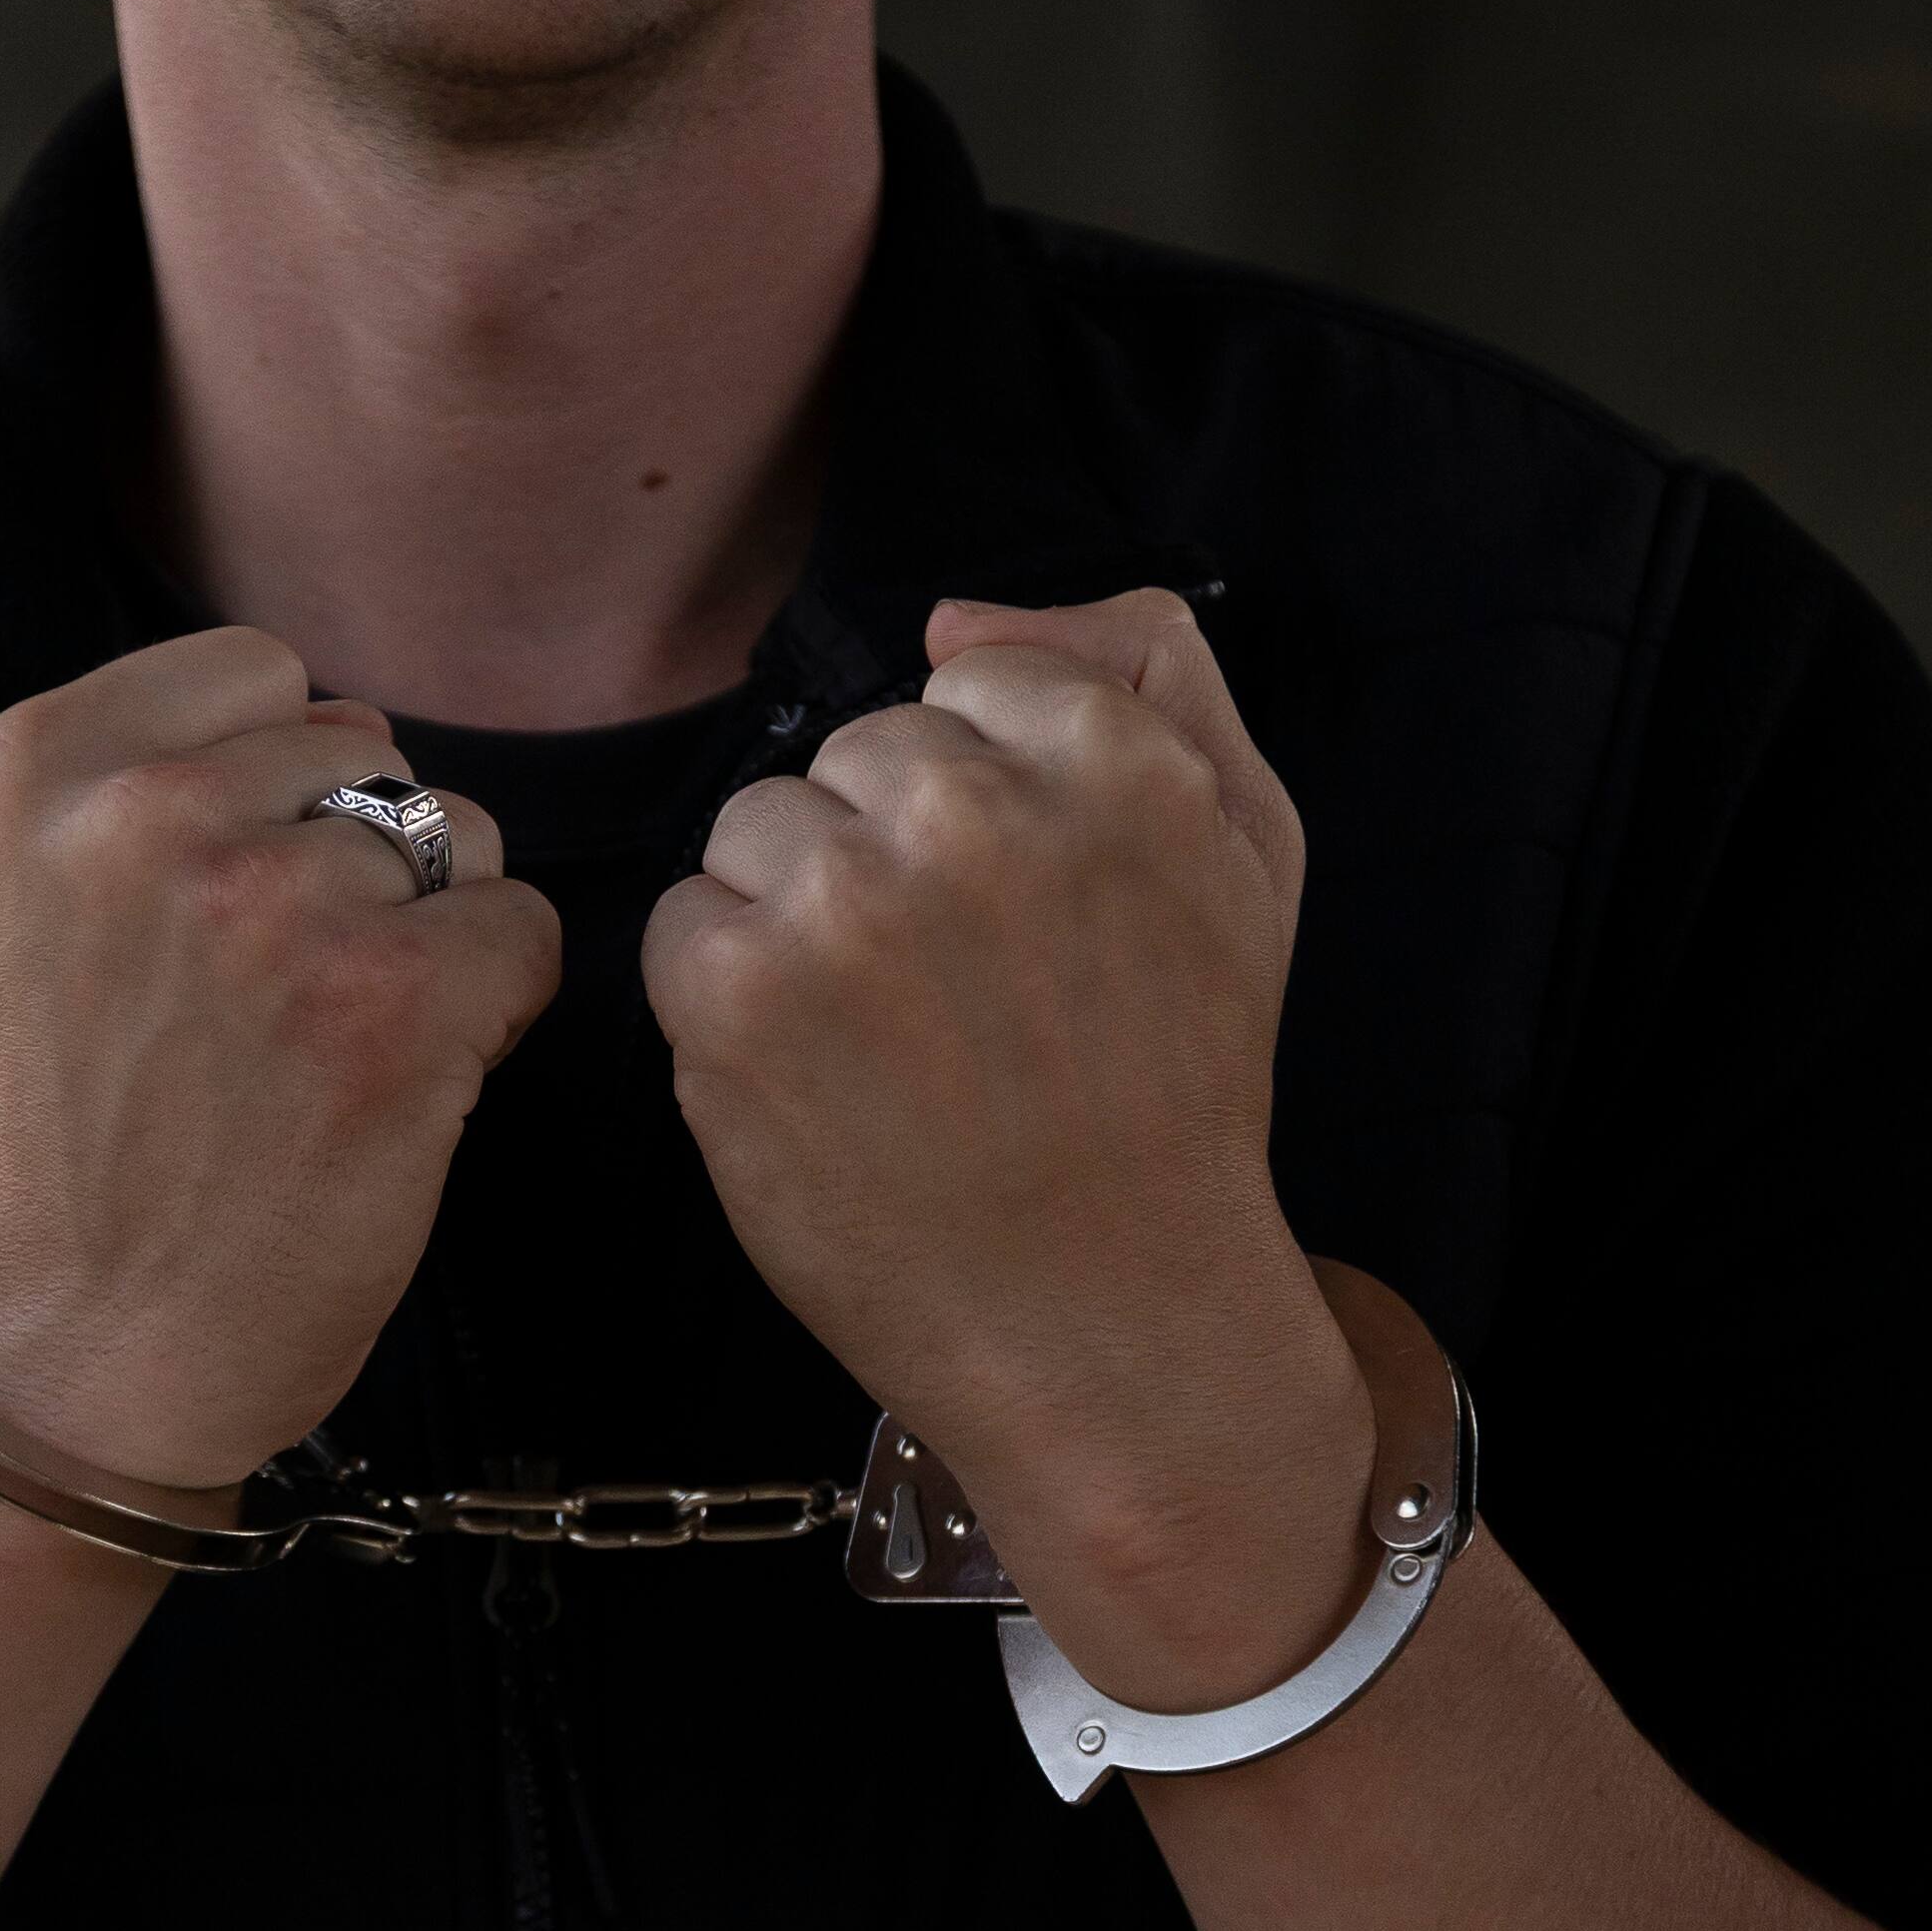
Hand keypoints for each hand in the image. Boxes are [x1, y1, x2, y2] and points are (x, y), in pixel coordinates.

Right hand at [0, 630, 560, 1484]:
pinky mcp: (389, 999)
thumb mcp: (35, 903)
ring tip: (327, 1052)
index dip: (278, 788)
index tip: (222, 902)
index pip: (259, 672)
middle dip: (356, 860)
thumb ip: (146, 781)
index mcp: (32, 764)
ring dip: (426, 936)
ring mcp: (268, 901)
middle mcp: (141, 811)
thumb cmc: (85, 1136)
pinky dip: (492, 1008)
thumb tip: (345, 731)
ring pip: (454, 836)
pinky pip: (523, 926)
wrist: (84, 1344)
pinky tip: (400, 1087)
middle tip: (275, 1004)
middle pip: (364, 752)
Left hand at [642, 586, 1373, 1700]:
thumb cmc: (1177, 1081)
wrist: (1112, 1315)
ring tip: (894, 1042)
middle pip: (853, 753)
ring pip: (760, 828)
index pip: (967, 683)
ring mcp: (843, 904)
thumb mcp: (1245, 847)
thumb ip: (1145, 673)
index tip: (1031, 910)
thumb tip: (956, 616)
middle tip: (963, 995)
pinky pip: (685, 925)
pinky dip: (728, 1003)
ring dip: (798, 921)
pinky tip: (824, 1083)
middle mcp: (971, 810)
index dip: (988, 802)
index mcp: (1107, 753)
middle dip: (888, 853)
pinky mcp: (735, 998)